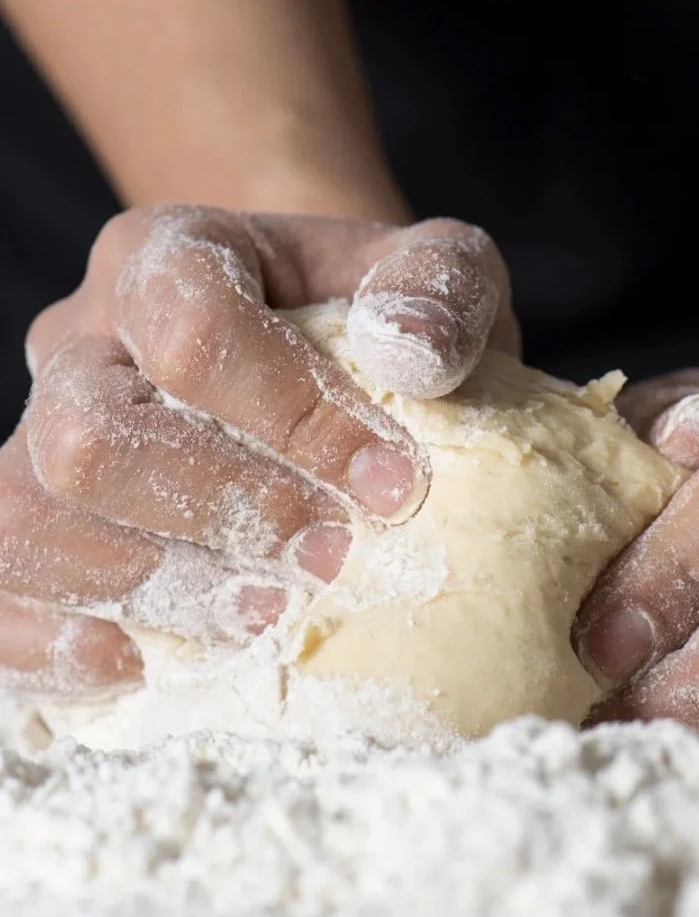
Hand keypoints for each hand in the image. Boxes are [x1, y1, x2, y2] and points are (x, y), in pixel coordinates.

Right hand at [1, 204, 515, 697]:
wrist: (308, 334)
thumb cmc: (370, 313)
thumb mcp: (432, 273)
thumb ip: (438, 287)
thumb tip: (410, 355)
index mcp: (175, 253)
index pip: (197, 327)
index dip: (292, 415)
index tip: (391, 487)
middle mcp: (89, 333)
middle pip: (93, 435)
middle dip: (221, 513)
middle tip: (328, 560)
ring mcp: (44, 422)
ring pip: (28, 515)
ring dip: (149, 585)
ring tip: (263, 617)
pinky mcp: (36, 505)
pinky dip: (46, 637)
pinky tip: (136, 662)